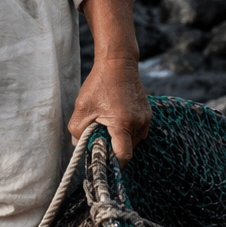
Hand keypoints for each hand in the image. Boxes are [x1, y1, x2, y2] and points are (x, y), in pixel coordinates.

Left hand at [71, 0, 150, 163]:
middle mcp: (138, 123)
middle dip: (115, 149)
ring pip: (135, 141)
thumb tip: (78, 146)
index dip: (114, 164)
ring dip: (122, 140)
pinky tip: (117, 119)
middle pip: (129, 149)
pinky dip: (128, 131)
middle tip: (101, 140)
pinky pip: (139, 131)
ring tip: (108, 126)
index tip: (104, 163)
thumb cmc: (98, 84)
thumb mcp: (82, 108)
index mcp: (122, 123)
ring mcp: (145, 118)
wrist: (118, 63)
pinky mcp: (148, 114)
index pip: (124, 156)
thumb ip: (77, 131)